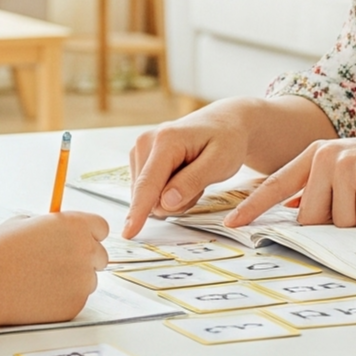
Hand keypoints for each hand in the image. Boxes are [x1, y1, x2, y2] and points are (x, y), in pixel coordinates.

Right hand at [0, 212, 108, 326]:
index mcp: (74, 225)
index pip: (101, 227)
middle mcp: (84, 251)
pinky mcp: (74, 305)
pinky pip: (76, 300)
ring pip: (89, 281)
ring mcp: (81, 280)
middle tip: (59, 264)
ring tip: (41, 281)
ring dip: (73, 281)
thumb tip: (56, 231)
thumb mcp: (24, 222)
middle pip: (100, 256)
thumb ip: (50, 226)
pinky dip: (63, 299)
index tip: (78, 240)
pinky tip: (39, 295)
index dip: (89, 234)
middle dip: (84, 259)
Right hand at [121, 103, 253, 237]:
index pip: (148, 184)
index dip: (138, 210)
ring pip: (149, 195)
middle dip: (174, 201)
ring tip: (193, 176)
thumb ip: (192, 182)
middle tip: (199, 182)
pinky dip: (168, 191)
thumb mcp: (220, 162)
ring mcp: (141, 148)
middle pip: (149, 194)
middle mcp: (146, 141)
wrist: (224, 122)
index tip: (129, 233)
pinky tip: (183, 175)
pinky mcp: (141, 156)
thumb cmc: (226, 140)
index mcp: (166, 140)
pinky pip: (150, 190)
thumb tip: (165, 203)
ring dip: (172, 197)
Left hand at [227, 133, 355, 228]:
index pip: (276, 183)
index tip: (232, 223)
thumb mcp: (350, 171)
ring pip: (338, 224)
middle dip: (338, 222)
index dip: (254, 206)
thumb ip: (321, 189)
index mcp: (317, 154)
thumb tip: (295, 212)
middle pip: (310, 218)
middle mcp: (325, 156)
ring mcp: (343, 166)